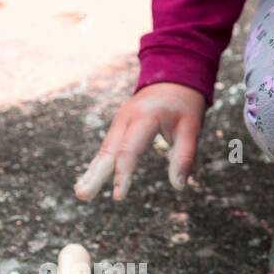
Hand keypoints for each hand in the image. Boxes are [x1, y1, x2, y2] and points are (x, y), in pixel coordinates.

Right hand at [74, 83, 206, 201]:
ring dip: (91, 172)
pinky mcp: (119, 126)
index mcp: (143, 118)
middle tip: (82, 195)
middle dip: (95, 175)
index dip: (122, 174)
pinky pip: (107, 147)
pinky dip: (98, 164)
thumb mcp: (191, 129)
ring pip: (104, 150)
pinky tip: (89, 180)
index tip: (118, 196)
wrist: (172, 77)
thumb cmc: (184, 105)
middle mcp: (125, 119)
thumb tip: (179, 186)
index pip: (128, 150)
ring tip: (81, 193)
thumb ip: (184, 157)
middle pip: (108, 151)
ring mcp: (119, 122)